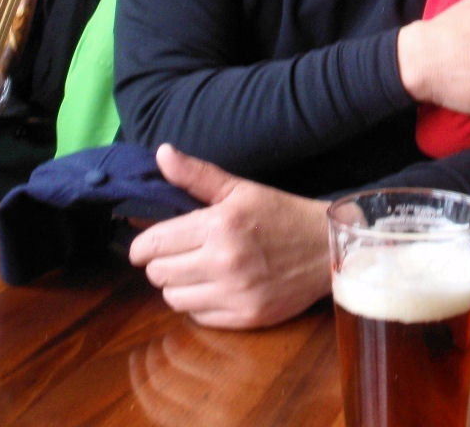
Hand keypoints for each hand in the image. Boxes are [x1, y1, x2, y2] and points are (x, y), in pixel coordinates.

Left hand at [128, 144, 330, 328]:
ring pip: (173, 299)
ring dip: (178, 285)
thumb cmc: (281, 214)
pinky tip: (215, 287)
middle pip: (158, 274)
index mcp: (219, 225)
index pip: (153, 245)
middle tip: (177, 254)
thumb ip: (196, 175)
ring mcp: (236, 294)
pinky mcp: (246, 317)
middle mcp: (224, 262)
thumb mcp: (240, 189)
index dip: (143, 245)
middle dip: (161, 263)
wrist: (326, 247)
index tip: (146, 245)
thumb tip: (161, 152)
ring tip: (195, 270)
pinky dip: (199, 303)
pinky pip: (198, 317)